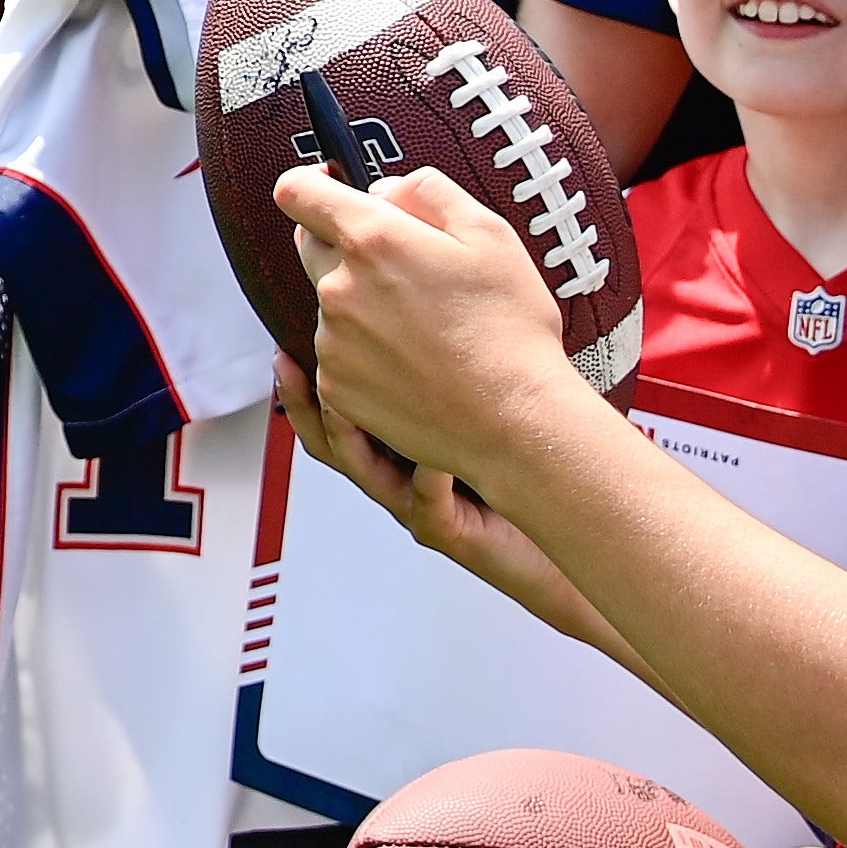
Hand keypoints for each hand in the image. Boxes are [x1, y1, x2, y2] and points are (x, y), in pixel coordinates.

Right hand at [276, 354, 628, 655]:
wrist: (558, 540)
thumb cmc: (526, 472)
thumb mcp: (479, 414)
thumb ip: (454, 372)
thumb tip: (442, 307)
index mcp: (397, 450)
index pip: (337, 411)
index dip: (307, 381)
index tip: (288, 338)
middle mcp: (396, 481)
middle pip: (330, 443)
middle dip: (303, 402)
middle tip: (288, 363)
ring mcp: (415, 507)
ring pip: (365, 474)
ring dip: (349, 434)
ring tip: (341, 399)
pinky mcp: (446, 531)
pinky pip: (425, 504)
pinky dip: (427, 477)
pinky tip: (433, 456)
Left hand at [279, 163, 587, 475]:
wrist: (512, 420)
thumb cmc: (509, 329)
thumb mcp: (488, 233)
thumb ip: (427, 191)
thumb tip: (386, 190)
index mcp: (372, 240)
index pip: (297, 192)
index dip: (310, 183)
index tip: (328, 186)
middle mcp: (339, 289)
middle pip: (311, 245)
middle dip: (345, 243)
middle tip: (405, 266)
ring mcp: (333, 342)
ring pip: (331, 302)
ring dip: (361, 302)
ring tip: (423, 326)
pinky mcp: (337, 387)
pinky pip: (337, 351)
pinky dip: (364, 350)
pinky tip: (413, 361)